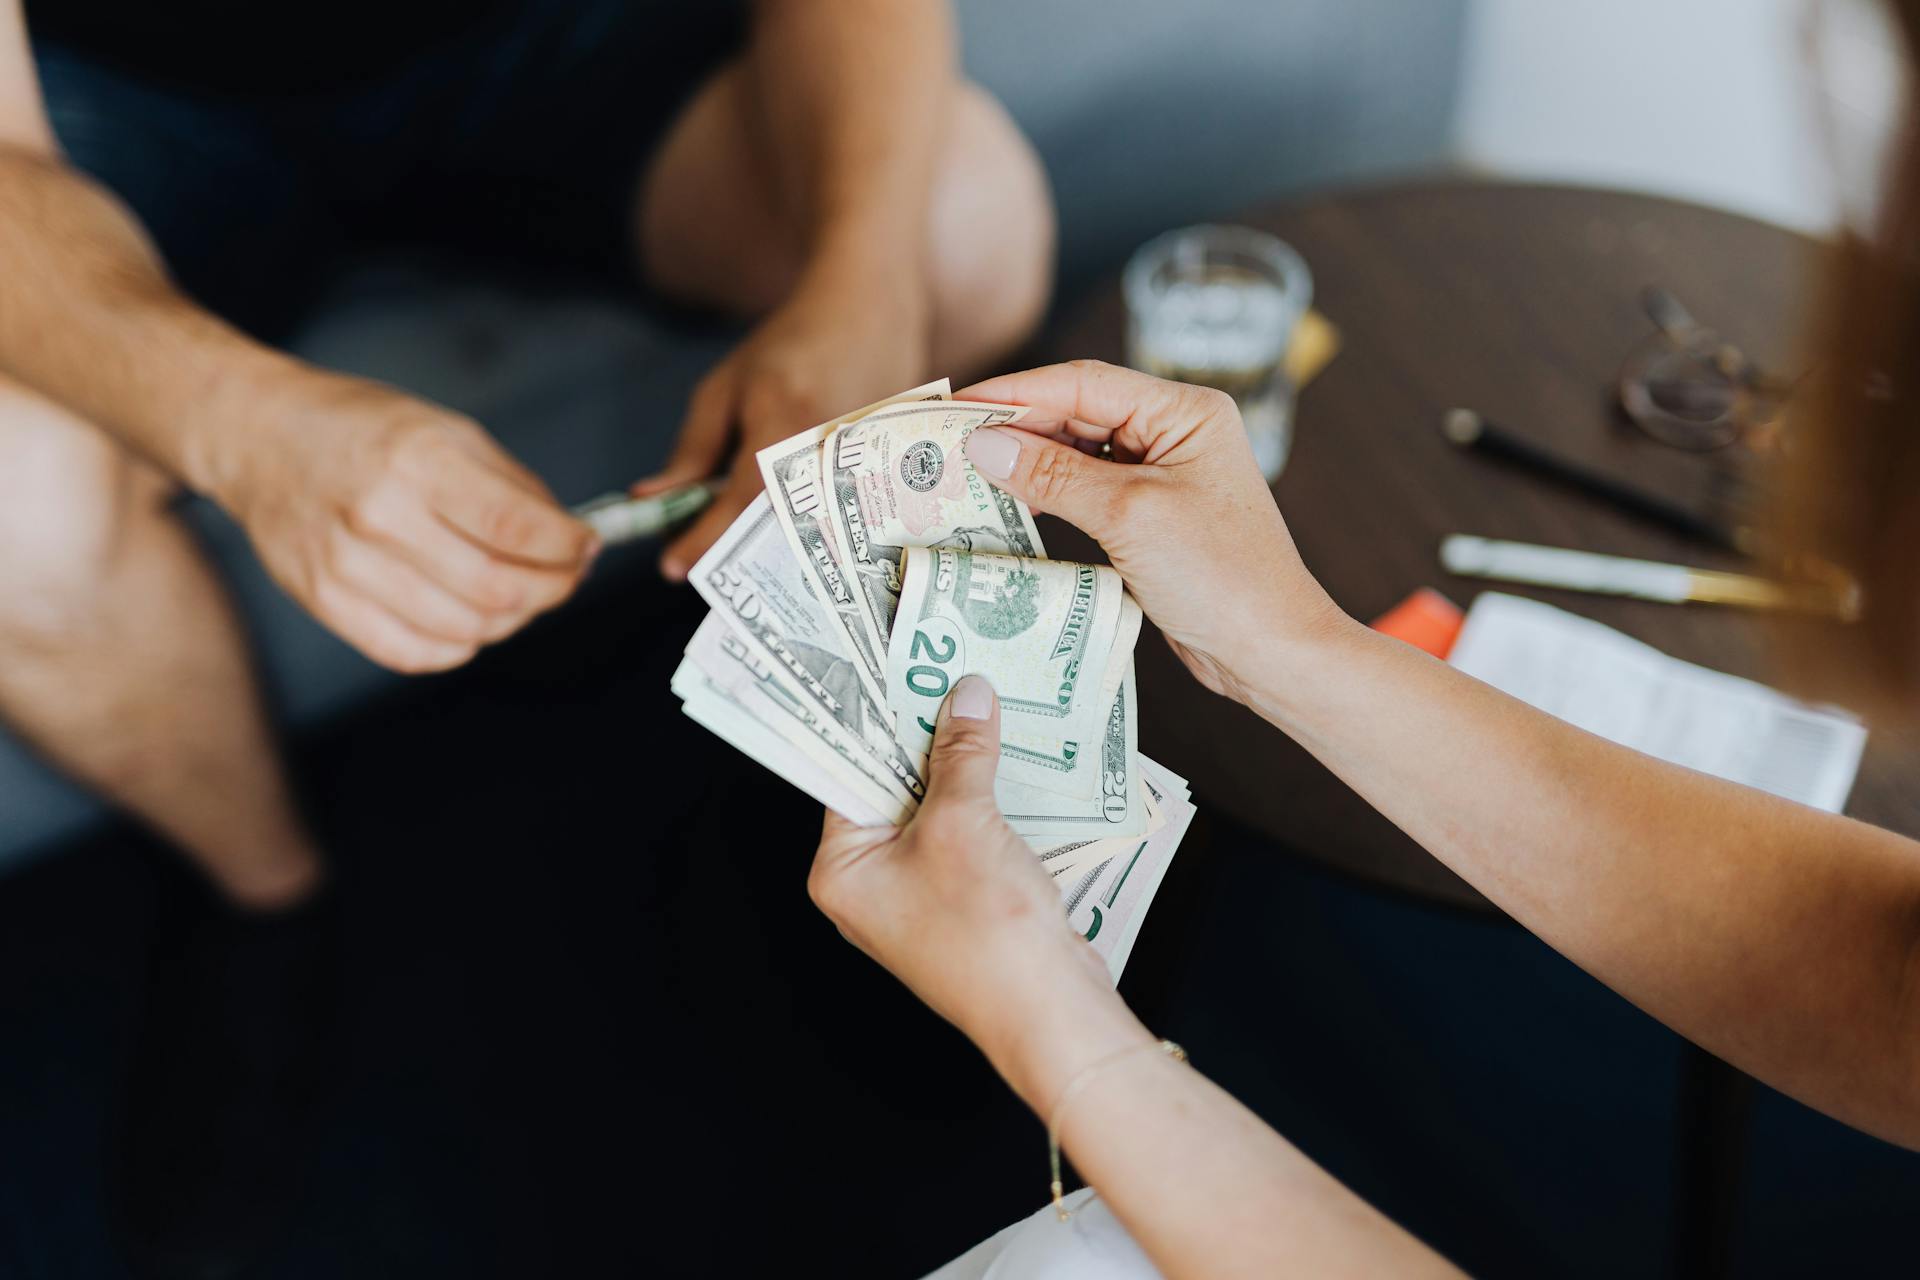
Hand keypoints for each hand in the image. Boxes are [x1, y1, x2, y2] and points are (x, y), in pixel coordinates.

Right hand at [221, 376, 596, 672]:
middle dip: (552, 589)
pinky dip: (459, 645)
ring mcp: (345, 564)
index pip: (516, 528)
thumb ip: (512, 486)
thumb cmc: (362, 428)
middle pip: (496, 588)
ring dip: (511, 620)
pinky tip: (472, 619)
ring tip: (521, 596)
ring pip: (464, 627)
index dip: (568, 548)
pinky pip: (413, 652)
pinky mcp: (323, 599)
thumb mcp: (445, 428)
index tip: (587, 547)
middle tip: (567, 578)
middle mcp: (379, 514)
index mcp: (416, 460)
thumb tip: (570, 537)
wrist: (259, 437)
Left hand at [633, 267, 929, 579]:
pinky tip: (776, 524)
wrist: (871, 312)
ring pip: (806, 532)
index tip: (671, 567)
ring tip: (736, 539)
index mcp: (783, 421)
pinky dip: (798, 528)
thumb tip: (655, 501)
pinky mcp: (881, 473)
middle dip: (733, 549)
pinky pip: (833, 519)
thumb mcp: (726, 388)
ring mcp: (862, 463)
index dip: (704, 539)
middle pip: (775, 529)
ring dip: (765, 543)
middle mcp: (828, 449)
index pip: (739, 500)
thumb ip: (694, 448)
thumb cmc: (789, 346)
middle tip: (700, 556)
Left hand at [808, 674, 1125, 1085]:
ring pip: (933, 811)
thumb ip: (962, 754)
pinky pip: (964, 836)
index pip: (846, 774)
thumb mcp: (965, 822)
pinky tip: (1011, 762)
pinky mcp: (961, 902)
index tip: (896, 669)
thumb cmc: (987, 927)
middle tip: (949, 675)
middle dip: (925, 739)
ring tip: (985, 704)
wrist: (1048, 1009)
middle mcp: (870, 886)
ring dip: (961, 768)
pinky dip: (985, 802)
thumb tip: (965, 696)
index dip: (874, 720)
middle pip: (890, 789)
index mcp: (842, 871)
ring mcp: (916, 897)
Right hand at [957, 360, 1347, 707]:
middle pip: (1077, 411)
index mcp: (1185, 412)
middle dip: (1014, 425)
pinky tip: (1011, 501)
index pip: (1083, 384)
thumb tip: (984, 444)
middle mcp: (1175, 432)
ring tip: (966, 471)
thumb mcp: (1129, 517)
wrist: (1269, 650)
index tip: (955, 405)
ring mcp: (1164, 474)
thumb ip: (1054, 474)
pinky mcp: (1152, 515)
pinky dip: (1049, 491)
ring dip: (1027, 459)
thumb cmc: (1221, 577)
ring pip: (1078, 450)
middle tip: (946, 440)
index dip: (1013, 392)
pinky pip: (1088, 488)